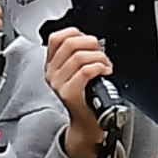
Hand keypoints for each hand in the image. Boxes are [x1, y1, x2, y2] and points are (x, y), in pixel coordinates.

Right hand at [47, 27, 114, 157]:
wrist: (88, 123)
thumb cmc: (88, 96)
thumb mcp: (77, 72)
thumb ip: (78, 54)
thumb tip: (91, 40)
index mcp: (52, 64)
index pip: (57, 38)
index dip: (76, 34)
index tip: (89, 42)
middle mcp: (51, 73)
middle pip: (70, 43)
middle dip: (91, 44)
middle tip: (101, 54)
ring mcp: (59, 83)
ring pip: (79, 56)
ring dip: (99, 57)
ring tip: (105, 65)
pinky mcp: (69, 93)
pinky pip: (85, 70)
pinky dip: (99, 67)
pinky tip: (105, 71)